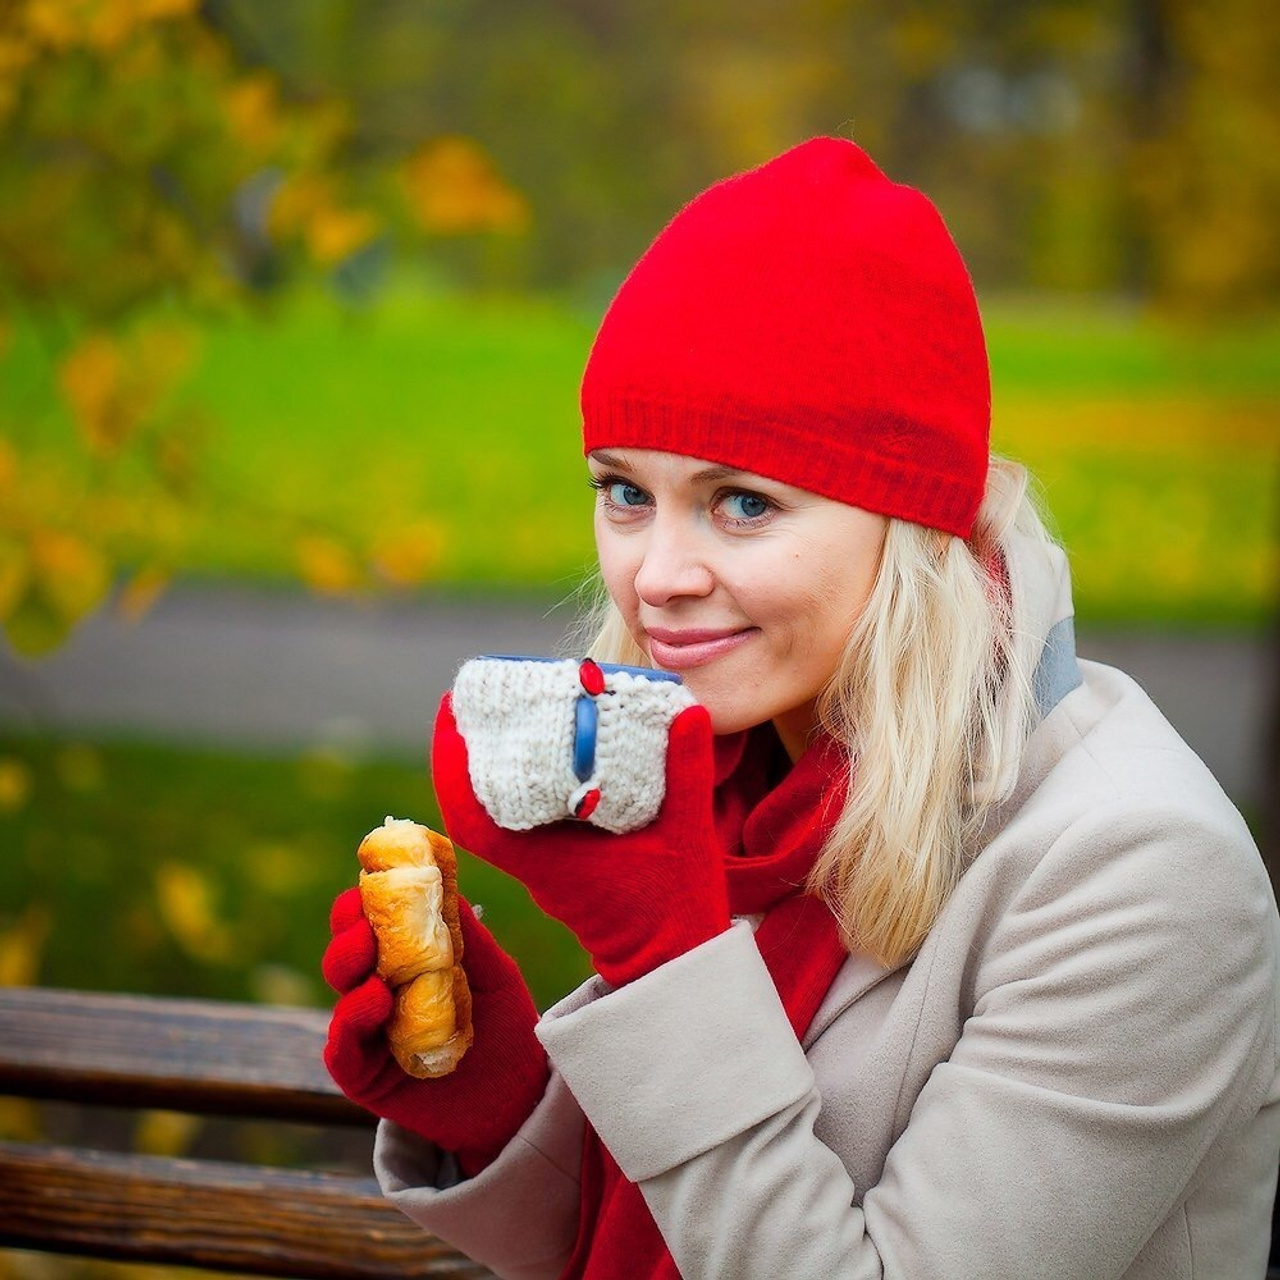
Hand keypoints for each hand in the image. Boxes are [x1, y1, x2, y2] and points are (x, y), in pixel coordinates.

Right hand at [322, 886, 548, 1175]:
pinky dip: (350, 1024)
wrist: (519, 1098)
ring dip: (349, 971)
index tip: (372, 879)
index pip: (371, 926)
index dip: (364, 902)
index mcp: (405, 963)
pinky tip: (373, 1003)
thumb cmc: (506, 1029)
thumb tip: (448, 887)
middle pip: (346, 956)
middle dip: (349, 933)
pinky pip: (341, 1051)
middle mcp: (379, 993)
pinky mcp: (365, 1078)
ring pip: (341, 996)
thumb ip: (469, 938)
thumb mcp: (494, 975)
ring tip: (374, 965)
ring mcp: (369, 1036)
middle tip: (364, 921)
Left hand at [431, 693, 730, 986]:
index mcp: (547, 861)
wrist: (675, 960)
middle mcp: (534, 863)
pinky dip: (513, 782)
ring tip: (499, 711)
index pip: (473, 816)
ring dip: (485, 764)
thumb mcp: (688, 834)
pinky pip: (516, 818)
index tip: (450, 709)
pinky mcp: (556, 863)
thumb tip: (690, 711)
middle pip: (472, 806)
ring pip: (491, 811)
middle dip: (464, 749)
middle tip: (473, 696)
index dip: (450, 762)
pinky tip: (536, 748)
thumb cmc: (677, 906)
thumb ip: (688, 772)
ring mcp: (542, 865)